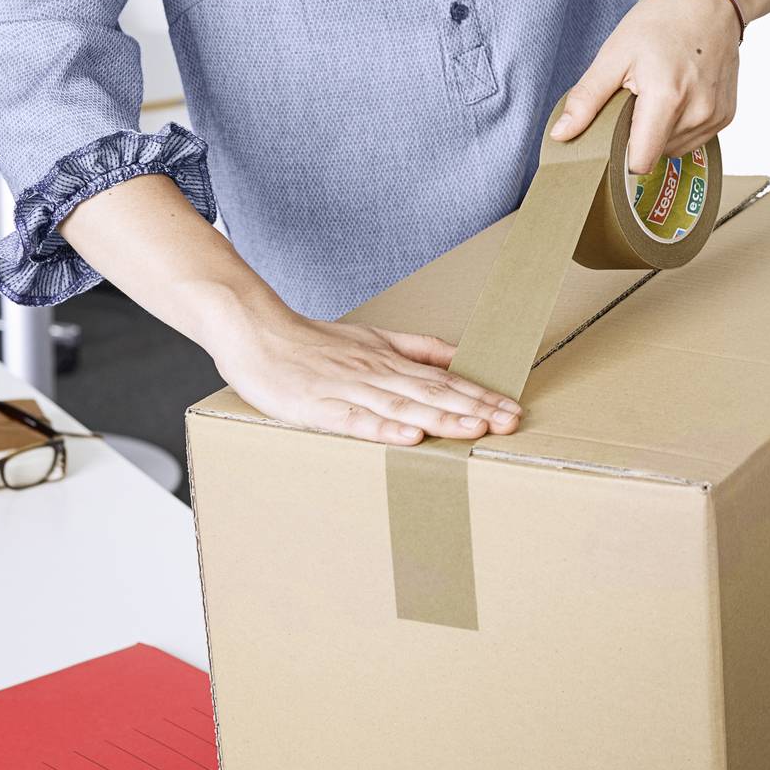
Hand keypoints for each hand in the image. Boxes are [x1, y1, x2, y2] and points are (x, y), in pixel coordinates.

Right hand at [212, 313, 522, 445]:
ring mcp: (347, 390)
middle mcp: (375, 374)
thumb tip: (460, 358)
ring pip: (402, 407)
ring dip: (441, 419)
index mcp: (389, 361)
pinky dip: (383, 430)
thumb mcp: (374, 338)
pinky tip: (409, 438)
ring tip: (476, 429)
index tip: (513, 408)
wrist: (257, 331)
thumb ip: (418, 349)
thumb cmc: (315, 342)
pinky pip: (355, 421)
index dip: (480, 396)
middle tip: (510, 421)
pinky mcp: (319, 407)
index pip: (444, 381)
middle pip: (432, 394)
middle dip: (474, 409)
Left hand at [549, 0, 739, 172]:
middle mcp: (698, 113)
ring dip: (660, 132)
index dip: (620, 154)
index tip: (611, 134)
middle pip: (656, 155)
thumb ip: (587, 98)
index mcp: (667, 97)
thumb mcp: (614, 54)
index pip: (640, 162)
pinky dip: (680, 125)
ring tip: (659, 93)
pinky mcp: (727, 115)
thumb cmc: (661, 20)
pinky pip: (695, 139)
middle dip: (639, 136)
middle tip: (636, 99)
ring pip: (675, 150)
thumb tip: (561, 135)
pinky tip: (678, 94)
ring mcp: (717, 116)